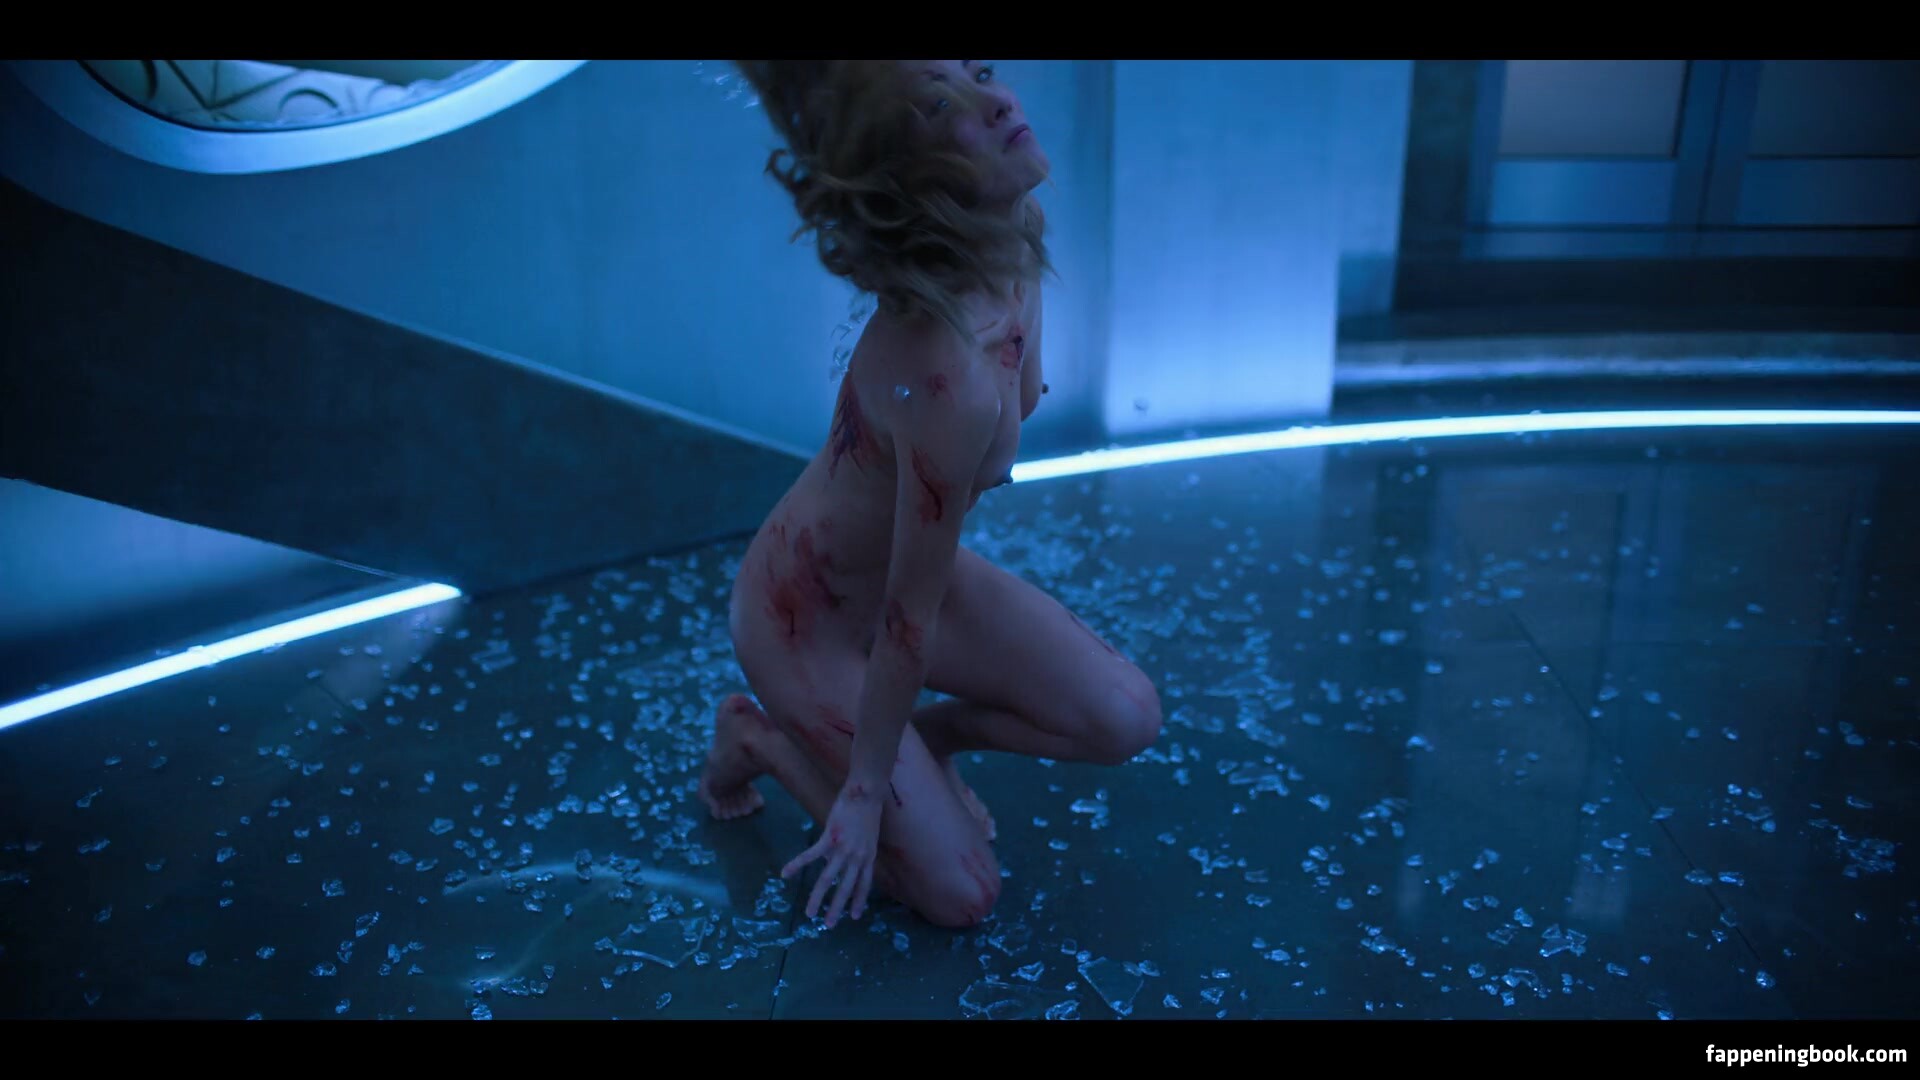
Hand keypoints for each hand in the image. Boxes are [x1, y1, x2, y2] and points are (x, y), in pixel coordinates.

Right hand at [783, 779, 883, 925]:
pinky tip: (785, 873)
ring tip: (809, 913)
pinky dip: (797, 865)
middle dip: (837, 908)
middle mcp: (857, 857)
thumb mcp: (867, 835)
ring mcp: (843, 849)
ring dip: (818, 898)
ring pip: (828, 879)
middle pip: (846, 888)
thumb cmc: (867, 810)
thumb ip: (854, 850)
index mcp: (868, 857)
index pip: (864, 884)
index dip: (859, 900)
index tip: (855, 916)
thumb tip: (834, 860)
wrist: (866, 793)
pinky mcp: (829, 839)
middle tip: (829, 925)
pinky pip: (810, 856)